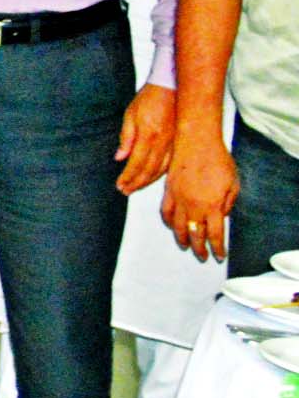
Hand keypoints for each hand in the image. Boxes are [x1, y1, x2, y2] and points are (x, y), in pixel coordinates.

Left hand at [115, 83, 176, 192]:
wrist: (172, 88)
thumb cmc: (149, 99)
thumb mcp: (130, 114)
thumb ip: (126, 137)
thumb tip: (120, 158)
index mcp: (148, 135)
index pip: (136, 163)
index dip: (128, 177)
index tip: (120, 185)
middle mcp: (163, 143)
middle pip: (149, 170)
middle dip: (136, 183)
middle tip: (125, 191)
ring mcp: (173, 145)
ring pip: (161, 170)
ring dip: (147, 181)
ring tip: (136, 188)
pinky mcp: (180, 144)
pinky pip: (170, 164)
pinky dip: (161, 174)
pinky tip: (154, 178)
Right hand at [161, 134, 238, 261]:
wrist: (196, 142)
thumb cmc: (218, 160)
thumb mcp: (233, 183)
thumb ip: (228, 203)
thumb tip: (221, 215)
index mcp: (213, 206)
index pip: (215, 235)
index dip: (217, 248)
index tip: (218, 256)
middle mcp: (194, 206)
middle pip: (195, 234)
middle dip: (199, 248)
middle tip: (202, 256)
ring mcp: (179, 199)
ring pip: (178, 226)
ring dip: (181, 238)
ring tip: (185, 245)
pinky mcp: (168, 191)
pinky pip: (165, 211)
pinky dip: (168, 221)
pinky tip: (171, 225)